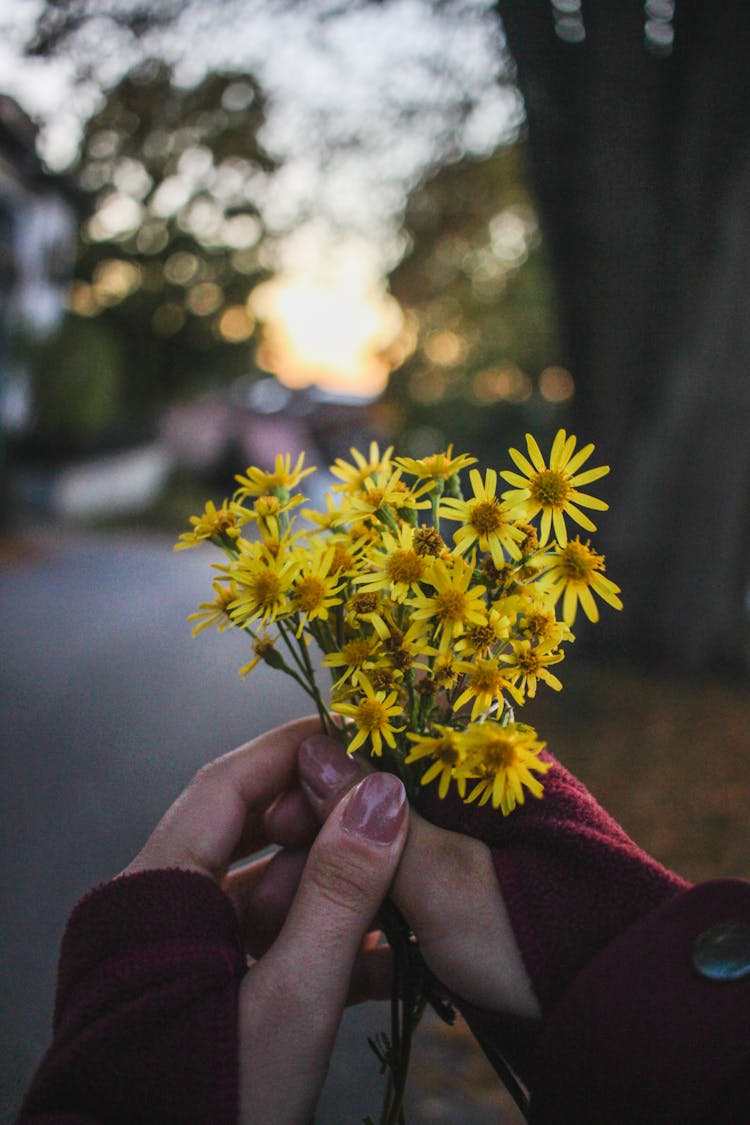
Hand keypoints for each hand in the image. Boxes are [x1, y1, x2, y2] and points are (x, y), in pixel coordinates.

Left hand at [123, 717, 408, 1124]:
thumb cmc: (212, 1103)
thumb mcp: (292, 997)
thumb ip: (338, 892)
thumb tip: (383, 792)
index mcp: (158, 893)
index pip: (227, 785)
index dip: (292, 750)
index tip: (357, 733)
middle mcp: (163, 912)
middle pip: (250, 835)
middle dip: (325, 826)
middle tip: (393, 818)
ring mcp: (185, 956)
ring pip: (266, 893)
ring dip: (333, 891)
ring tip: (402, 891)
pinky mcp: (209, 996)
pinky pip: (269, 946)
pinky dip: (321, 944)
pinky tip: (386, 959)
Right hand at [264, 731, 540, 1023]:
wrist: (608, 1011)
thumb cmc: (530, 937)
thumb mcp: (444, 877)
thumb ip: (375, 816)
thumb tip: (315, 750)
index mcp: (483, 761)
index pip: (387, 734)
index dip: (326, 766)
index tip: (279, 809)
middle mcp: (476, 786)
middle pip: (377, 789)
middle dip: (322, 829)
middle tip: (275, 881)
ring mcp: (472, 836)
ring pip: (382, 836)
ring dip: (336, 870)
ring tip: (287, 913)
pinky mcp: (467, 883)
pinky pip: (402, 873)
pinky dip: (366, 895)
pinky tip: (331, 927)